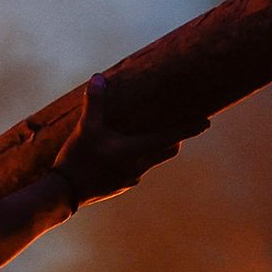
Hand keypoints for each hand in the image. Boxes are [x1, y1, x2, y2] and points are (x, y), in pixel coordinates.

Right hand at [48, 75, 206, 207]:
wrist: (65, 193)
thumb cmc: (78, 158)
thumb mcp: (85, 128)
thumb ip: (95, 102)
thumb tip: (99, 77)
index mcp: (136, 150)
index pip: (171, 136)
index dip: (190, 128)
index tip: (206, 122)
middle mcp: (140, 165)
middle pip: (168, 150)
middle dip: (175, 138)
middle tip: (181, 128)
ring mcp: (132, 178)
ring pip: (152, 161)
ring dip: (156, 149)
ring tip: (150, 139)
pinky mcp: (122, 186)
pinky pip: (136, 171)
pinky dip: (136, 161)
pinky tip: (121, 157)